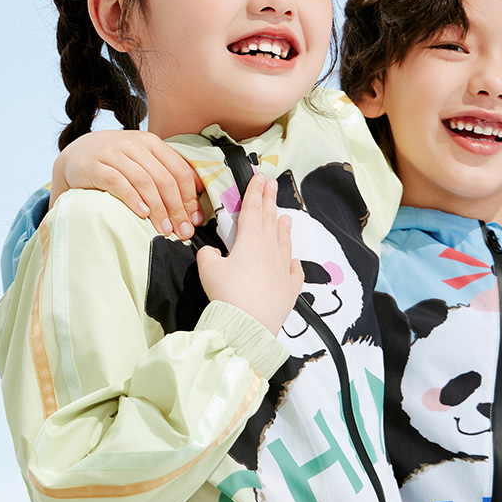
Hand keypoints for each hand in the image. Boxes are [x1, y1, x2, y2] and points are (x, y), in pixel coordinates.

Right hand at [50, 129, 204, 238]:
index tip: (195, 220)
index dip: (190, 198)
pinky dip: (133, 199)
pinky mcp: (94, 165)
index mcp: (151, 143)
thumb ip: (167, 171)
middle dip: (177, 209)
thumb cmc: (116, 162)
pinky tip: (142, 213)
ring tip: (165, 229)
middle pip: (164, 179)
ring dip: (158, 209)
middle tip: (182, 231)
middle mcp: (134, 144)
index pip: (179, 171)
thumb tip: (200, 191)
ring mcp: (113, 153)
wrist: (77, 154)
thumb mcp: (143, 161)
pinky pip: (118, 183)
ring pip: (144, 182)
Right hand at [197, 173, 303, 335]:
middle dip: (270, 200)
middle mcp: (270, 250)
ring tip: (285, 217)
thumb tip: (212, 253)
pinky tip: (293, 261)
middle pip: (270, 220)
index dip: (254, 192)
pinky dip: (293, 264)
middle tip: (272, 184)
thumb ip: (208, 255)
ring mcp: (282, 269)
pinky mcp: (289, 289)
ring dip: (283, 227)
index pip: (252, 209)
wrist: (248, 324)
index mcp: (251, 240)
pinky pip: (294, 272)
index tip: (259, 177)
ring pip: (284, 242)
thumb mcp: (208, 269)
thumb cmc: (227, 294)